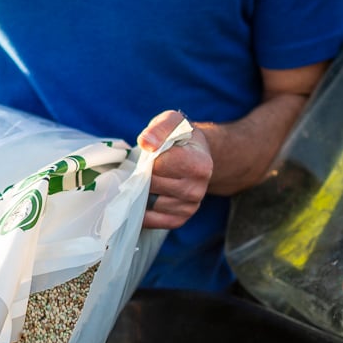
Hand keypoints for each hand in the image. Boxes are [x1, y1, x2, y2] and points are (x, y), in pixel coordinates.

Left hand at [137, 110, 212, 228]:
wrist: (195, 156)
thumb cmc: (180, 137)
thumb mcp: (172, 122)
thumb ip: (159, 128)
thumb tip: (146, 143)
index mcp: (199, 165)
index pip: (159, 166)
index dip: (149, 158)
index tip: (151, 153)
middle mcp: (198, 190)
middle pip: (152, 185)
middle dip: (143, 174)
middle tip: (146, 167)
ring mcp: (190, 208)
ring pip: (149, 203)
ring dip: (142, 192)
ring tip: (147, 180)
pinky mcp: (179, 220)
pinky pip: (152, 220)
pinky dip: (143, 209)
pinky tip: (146, 196)